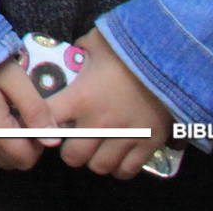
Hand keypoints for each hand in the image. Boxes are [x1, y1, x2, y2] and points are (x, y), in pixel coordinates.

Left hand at [51, 29, 173, 177]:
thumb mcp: (98, 41)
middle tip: (74, 140)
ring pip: (99, 167)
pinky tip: (117, 155)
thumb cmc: (130, 50)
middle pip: (72, 156)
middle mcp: (100, 123)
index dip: (41, 124)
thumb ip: (81, 48)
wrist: (172, 60)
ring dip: (94, 160)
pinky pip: (126, 171)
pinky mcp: (148, 145)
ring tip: (96, 148)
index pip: (47, 120)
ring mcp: (125, 137)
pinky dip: (119, 168)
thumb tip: (73, 50)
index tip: (46, 123)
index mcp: (81, 98)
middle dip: (70, 150)